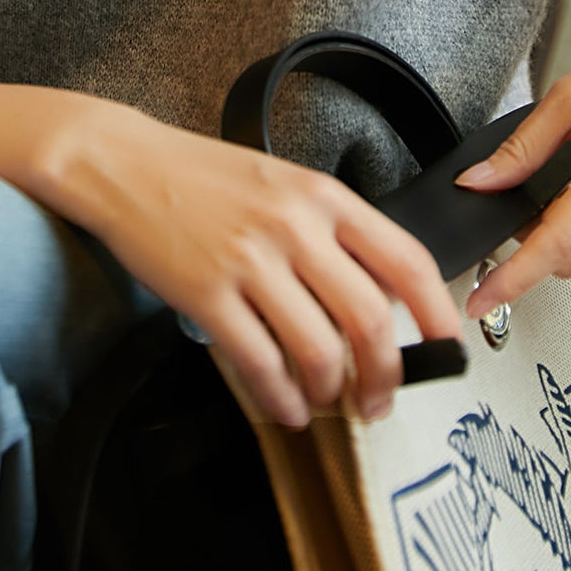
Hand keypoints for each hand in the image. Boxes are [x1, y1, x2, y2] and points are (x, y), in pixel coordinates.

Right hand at [56, 96, 463, 429]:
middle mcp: (295, 226)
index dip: (438, 315)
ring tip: (327, 404)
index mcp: (323, 196)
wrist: (123, 164)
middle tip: (381, 400)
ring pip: (320, 352)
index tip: (448, 349)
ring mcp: (249, 262)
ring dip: (333, 395)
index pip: (407, 260)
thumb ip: (332, 230)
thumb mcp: (282, 182)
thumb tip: (382, 298)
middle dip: (387, 377)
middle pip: (370, 321)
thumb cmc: (202, 176)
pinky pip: (261, 365)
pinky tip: (284, 406)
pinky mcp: (206, 295)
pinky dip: (281, 399)